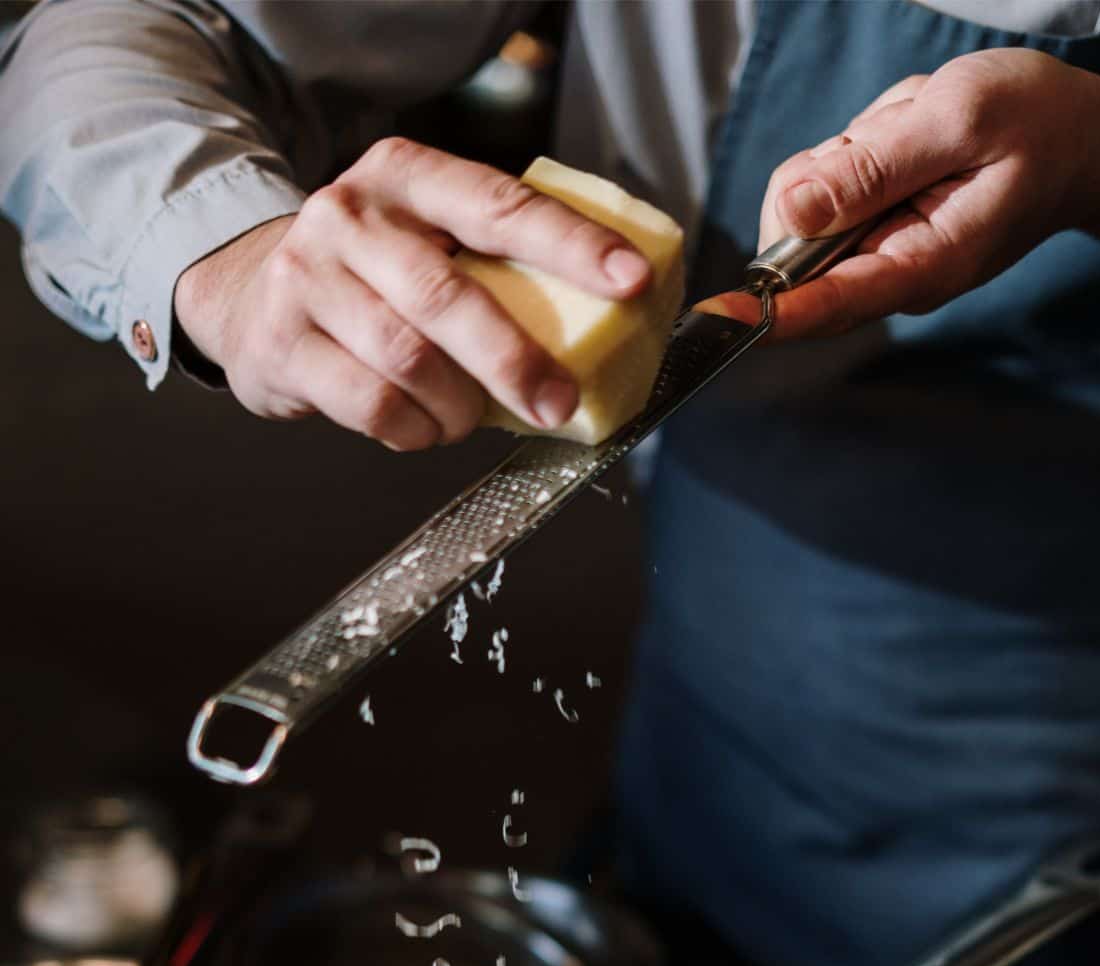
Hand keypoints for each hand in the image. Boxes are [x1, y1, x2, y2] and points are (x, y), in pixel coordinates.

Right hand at [174, 139, 650, 447]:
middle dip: (514, 359)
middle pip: (447, 296)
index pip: (500, 205)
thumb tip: (602, 329)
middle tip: (558, 402)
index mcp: (405, 175)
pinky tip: (424, 428)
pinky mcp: (283, 343)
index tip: (631, 281)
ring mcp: (308, 278)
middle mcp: (351, 215)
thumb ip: (490, 265)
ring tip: (469, 417)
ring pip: (408, 359)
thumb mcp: (422, 240)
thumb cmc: (367, 277)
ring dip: (457, 406)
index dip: (570, 245)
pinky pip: (371, 405)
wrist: (244, 294)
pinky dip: (414, 431)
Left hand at [701, 48, 1099, 338]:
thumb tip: (793, 213)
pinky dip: (853, 150)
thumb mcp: (958, 119)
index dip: (764, 308)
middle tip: (894, 137)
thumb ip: (873, 168)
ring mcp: (874, 254)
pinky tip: (905, 140)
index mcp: (919, 266)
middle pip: (795, 243)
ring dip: (846, 155)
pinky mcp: (866, 229)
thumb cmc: (1037, 126)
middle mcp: (887, 275)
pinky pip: (823, 186)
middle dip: (825, 176)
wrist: (1081, 139)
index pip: (824, 302)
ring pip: (803, 206)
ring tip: (913, 135)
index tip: (716, 317)